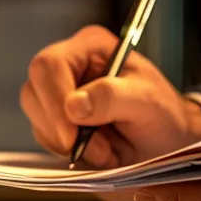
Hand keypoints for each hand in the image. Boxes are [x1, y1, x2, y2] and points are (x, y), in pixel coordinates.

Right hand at [21, 25, 200, 168]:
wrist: (167, 144)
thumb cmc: (164, 115)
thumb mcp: (147, 101)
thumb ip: (112, 97)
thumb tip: (74, 105)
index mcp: (89, 47)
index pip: (49, 65)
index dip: (55, 100)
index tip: (72, 135)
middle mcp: (69, 67)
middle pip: (33, 92)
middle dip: (60, 127)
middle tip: (98, 149)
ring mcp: (59, 94)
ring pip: (35, 117)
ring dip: (66, 143)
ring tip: (106, 150)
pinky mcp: (57, 120)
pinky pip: (44, 137)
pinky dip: (67, 152)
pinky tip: (98, 152)